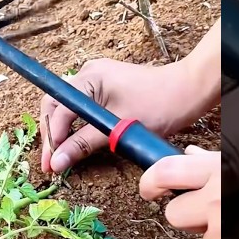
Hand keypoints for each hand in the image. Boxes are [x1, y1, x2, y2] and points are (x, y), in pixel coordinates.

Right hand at [39, 51, 214, 174]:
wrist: (188, 91)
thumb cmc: (158, 106)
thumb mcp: (118, 128)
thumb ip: (84, 143)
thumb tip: (57, 161)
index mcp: (88, 78)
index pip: (58, 111)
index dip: (52, 140)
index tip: (51, 165)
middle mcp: (87, 73)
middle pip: (55, 105)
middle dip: (51, 135)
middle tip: (51, 163)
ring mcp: (95, 78)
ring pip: (66, 105)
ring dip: (60, 130)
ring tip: (59, 155)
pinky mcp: (104, 87)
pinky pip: (80, 105)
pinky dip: (74, 124)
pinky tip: (74, 141)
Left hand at [138, 146, 219, 238]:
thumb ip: (213, 159)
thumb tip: (190, 155)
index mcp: (218, 166)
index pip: (165, 172)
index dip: (150, 183)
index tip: (149, 189)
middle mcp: (216, 195)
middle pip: (173, 213)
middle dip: (185, 213)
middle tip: (204, 208)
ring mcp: (222, 223)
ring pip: (193, 234)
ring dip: (207, 230)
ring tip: (228, 218)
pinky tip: (236, 230)